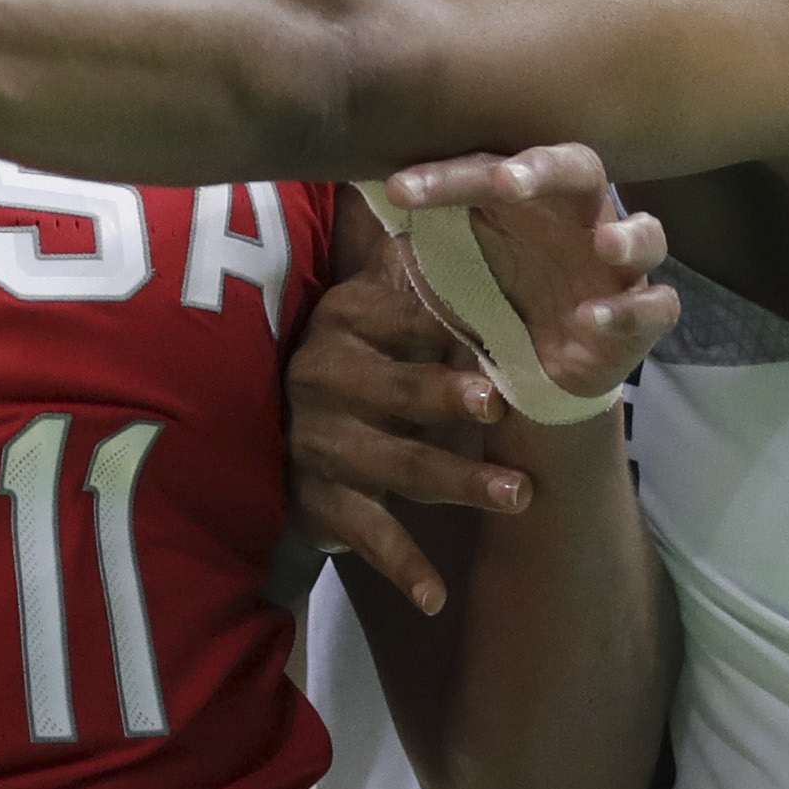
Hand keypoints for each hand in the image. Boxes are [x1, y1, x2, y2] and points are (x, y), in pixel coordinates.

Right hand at [287, 250, 521, 616]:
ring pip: (391, 464)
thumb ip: (413, 262)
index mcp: (346, 320)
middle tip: (500, 409)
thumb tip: (457, 195)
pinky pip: (362, 533)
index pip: (401, 318)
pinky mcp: (317, 499)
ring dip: (456, 481)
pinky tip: (436, 594)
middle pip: (394, 390)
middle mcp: (323, 376)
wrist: (271, 422)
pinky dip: (401, 565)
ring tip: (517, 497)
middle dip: (445, 398)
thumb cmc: (357, 352)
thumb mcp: (372, 298)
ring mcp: (318, 442)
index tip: (496, 331)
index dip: (446, 325)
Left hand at [385, 142, 679, 401]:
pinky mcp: (642, 316)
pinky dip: (630, 312)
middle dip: (544, 171)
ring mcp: (619, 267)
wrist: (533, 366)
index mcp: (531, 195)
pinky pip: (655, 306)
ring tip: (601, 244)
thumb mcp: (451, 257)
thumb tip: (359, 176)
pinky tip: (592, 319)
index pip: (492, 164)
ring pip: (647, 234)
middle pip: (579, 169)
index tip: (396, 191)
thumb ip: (418, 222)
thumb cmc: (495, 289)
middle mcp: (581, 218)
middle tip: (505, 183)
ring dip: (628, 236)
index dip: (446, 176)